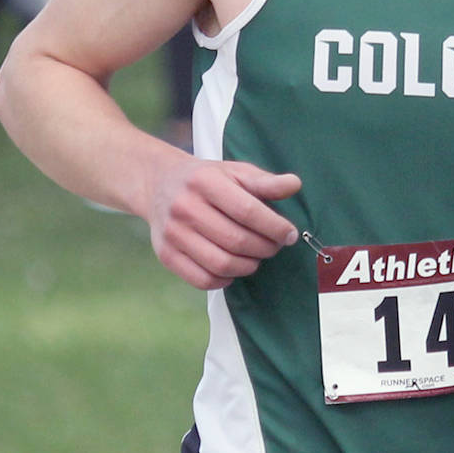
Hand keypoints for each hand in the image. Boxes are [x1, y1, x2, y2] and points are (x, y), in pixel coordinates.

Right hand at [148, 154, 301, 289]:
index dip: (275, 227)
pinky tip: (233, 268)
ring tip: (256, 257)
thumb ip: (265, 182)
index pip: (247, 211)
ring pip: (221, 264)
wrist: (159, 184)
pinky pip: (203, 280)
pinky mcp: (166, 255)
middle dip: (265, 248)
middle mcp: (185, 207)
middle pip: (237, 241)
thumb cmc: (207, 180)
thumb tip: (294, 185)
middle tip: (274, 246)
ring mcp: (173, 234)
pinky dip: (225, 280)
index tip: (289, 234)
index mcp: (205, 182)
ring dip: (248, 266)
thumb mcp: (235, 172)